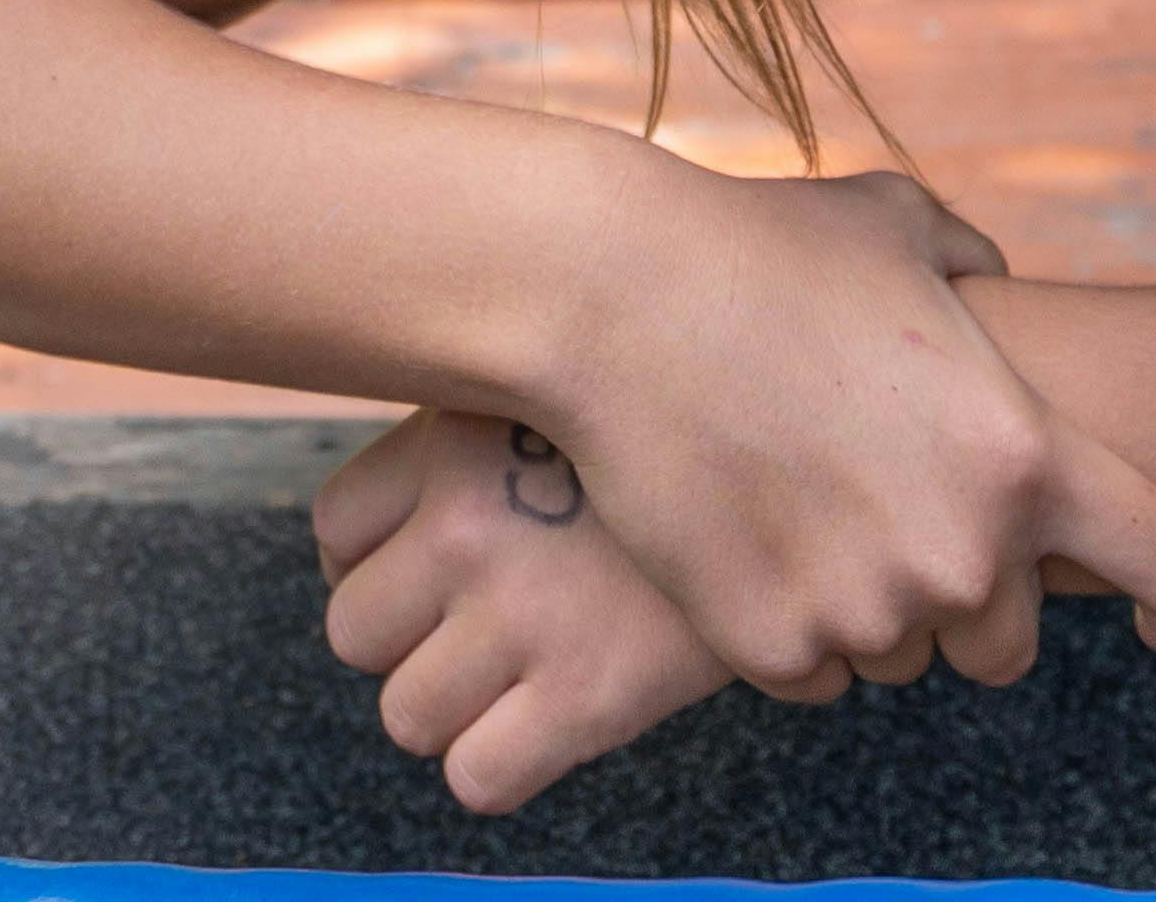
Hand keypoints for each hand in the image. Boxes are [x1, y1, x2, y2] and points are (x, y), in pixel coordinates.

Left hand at [318, 408, 734, 812]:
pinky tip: (546, 729)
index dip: (370, 561)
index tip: (422, 569)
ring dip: (452, 710)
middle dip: (408, 641)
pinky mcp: (589, 695)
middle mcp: (466, 526)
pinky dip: (499, 767)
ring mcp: (522, 617)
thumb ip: (494, 415)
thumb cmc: (696, 419)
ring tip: (516, 679)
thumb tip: (433, 470)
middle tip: (475, 627)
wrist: (820, 460)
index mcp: (451, 441)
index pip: (335, 528)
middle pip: (354, 631)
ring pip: (406, 715)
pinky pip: (478, 777)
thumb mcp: (573, 379)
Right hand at [514, 166, 1155, 719]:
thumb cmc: (761, 244)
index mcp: (1025, 455)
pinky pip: (815, 674)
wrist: (613, 295)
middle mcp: (964, 554)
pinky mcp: (773, 647)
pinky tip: (745, 535)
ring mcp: (867, 611)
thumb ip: (973, 264)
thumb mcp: (898, 225)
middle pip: (1008, 645)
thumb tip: (992, 277)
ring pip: (902, 657)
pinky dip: (791, 628)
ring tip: (798, 502)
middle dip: (968, 602)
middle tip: (892, 522)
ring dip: (869, 606)